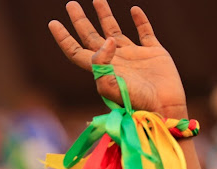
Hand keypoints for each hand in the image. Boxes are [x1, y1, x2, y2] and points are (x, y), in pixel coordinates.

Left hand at [49, 0, 187, 117]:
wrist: (163, 110)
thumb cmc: (135, 103)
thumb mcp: (111, 87)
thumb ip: (102, 64)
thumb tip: (107, 40)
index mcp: (101, 70)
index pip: (76, 50)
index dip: (63, 38)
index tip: (53, 23)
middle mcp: (114, 61)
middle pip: (91, 37)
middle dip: (79, 21)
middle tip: (70, 4)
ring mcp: (134, 56)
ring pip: (115, 31)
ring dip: (105, 15)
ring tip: (96, 0)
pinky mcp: (154, 53)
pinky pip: (145, 32)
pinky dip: (140, 20)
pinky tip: (134, 9)